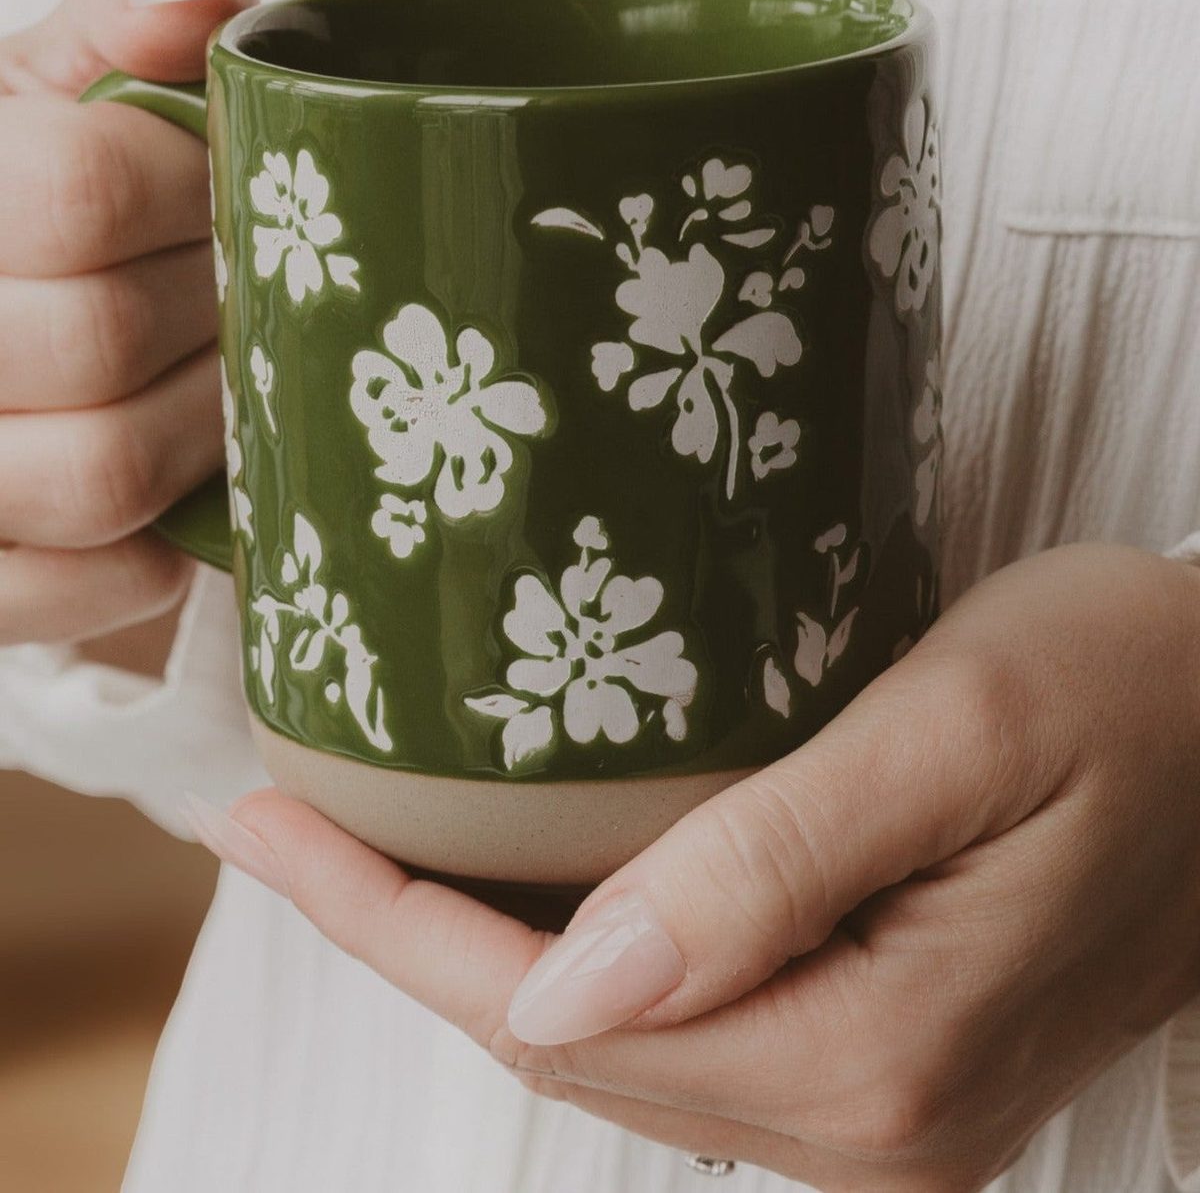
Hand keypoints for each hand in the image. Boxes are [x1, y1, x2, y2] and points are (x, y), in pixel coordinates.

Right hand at [0, 0, 254, 643]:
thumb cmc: (32, 186)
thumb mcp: (64, 71)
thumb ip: (125, 1)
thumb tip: (187, 7)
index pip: (81, 192)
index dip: (197, 191)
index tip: (230, 189)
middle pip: (98, 340)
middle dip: (214, 313)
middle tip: (249, 296)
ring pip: (99, 476)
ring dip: (204, 433)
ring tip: (225, 388)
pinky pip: (72, 588)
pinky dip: (148, 555)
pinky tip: (167, 495)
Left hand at [213, 544, 1199, 1191]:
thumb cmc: (1133, 686)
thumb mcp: (956, 734)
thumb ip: (773, 869)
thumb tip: (562, 994)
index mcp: (873, 1059)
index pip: (558, 1010)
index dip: (391, 923)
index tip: (268, 828)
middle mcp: (873, 1125)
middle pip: (571, 1043)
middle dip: (408, 938)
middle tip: (287, 821)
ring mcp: (887, 1108)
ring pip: (621, 1042)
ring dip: (482, 950)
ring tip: (367, 846)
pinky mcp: (893, 1055)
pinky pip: (691, 1024)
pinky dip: (583, 959)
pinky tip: (524, 884)